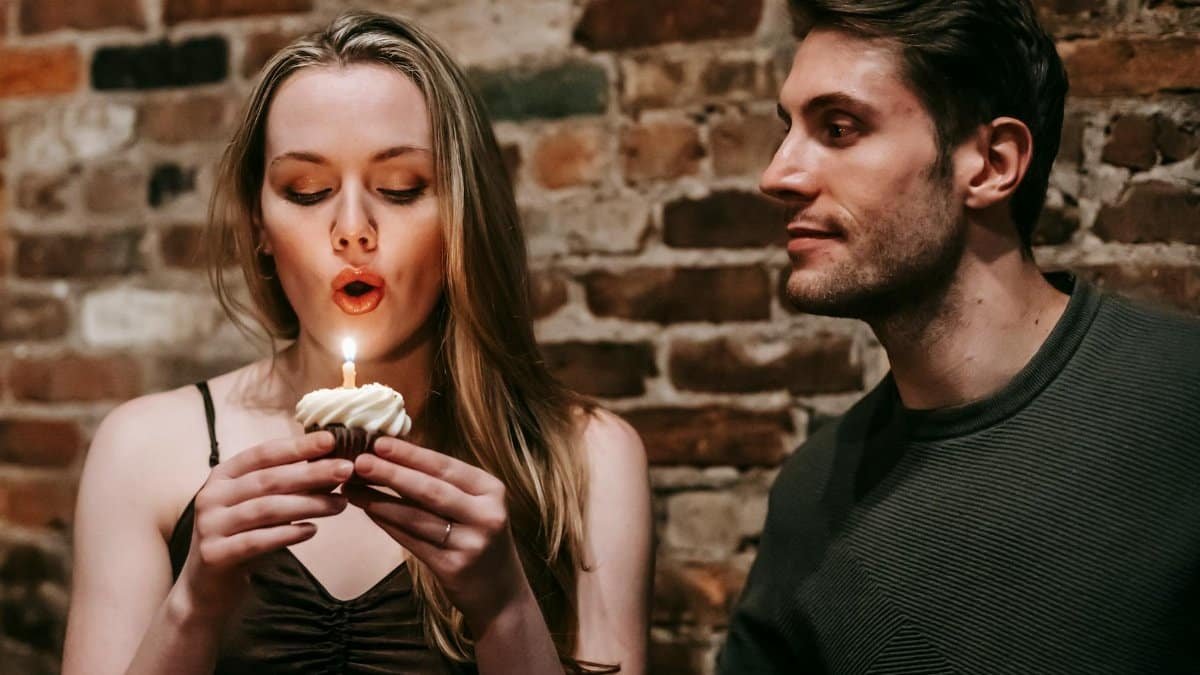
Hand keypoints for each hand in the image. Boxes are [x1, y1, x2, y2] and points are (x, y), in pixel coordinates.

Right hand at [176, 431, 352, 619]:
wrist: (208, 587)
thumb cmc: (242, 537)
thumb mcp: (262, 505)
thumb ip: (291, 486)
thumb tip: (335, 465)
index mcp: (223, 476)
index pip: (263, 454)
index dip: (297, 447)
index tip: (330, 440)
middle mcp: (212, 496)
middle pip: (268, 480)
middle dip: (311, 473)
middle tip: (347, 469)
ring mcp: (210, 525)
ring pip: (266, 509)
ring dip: (308, 504)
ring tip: (340, 504)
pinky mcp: (214, 554)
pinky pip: (257, 541)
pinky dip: (288, 534)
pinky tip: (313, 531)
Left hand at [344, 438, 528, 631]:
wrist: (499, 591)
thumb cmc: (478, 536)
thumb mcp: (473, 504)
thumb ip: (442, 483)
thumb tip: (394, 455)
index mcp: (491, 490)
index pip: (445, 466)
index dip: (410, 454)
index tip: (379, 442)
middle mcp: (485, 514)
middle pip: (430, 489)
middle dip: (391, 473)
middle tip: (360, 462)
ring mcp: (471, 543)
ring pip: (416, 517)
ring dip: (380, 500)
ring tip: (352, 488)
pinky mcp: (453, 567)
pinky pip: (411, 541)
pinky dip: (387, 523)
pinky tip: (369, 511)